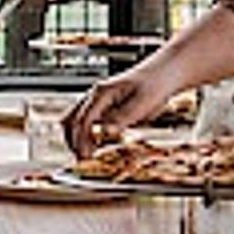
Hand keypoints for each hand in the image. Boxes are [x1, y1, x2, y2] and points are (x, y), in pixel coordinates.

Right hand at [67, 61, 183, 156]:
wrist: (162, 73)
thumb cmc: (155, 85)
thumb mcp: (142, 103)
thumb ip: (123, 117)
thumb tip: (106, 131)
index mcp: (103, 93)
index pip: (83, 120)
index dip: (82, 140)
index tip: (85, 157)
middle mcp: (95, 95)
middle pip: (71, 119)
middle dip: (73, 141)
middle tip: (82, 160)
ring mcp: (97, 100)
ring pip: (73, 119)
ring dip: (75, 137)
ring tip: (84, 155)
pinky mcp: (103, 106)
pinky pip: (85, 120)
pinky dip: (84, 134)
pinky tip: (94, 145)